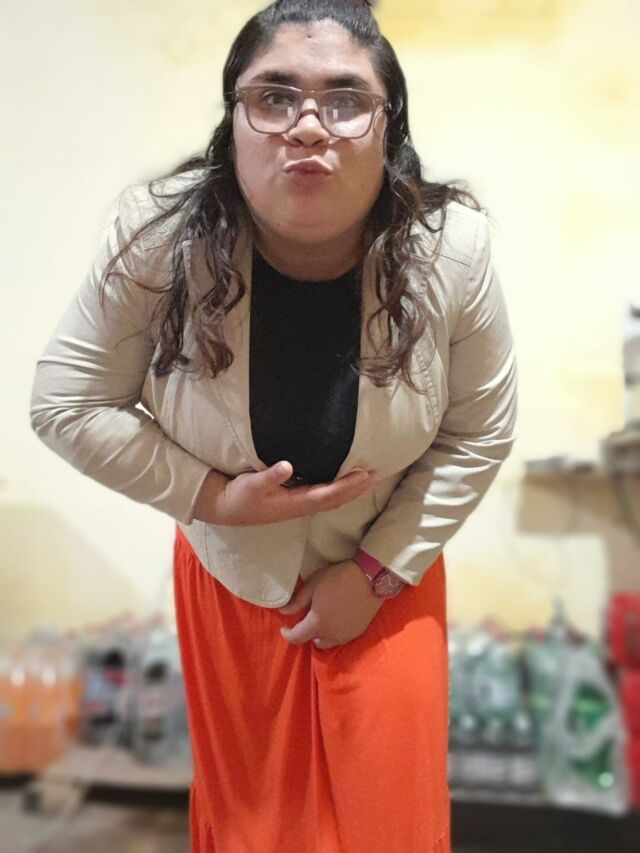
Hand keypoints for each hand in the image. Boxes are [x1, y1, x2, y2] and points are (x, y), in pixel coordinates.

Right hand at [193, 461, 378, 525]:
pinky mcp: (296, 501)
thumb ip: (270, 476)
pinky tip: (347, 480)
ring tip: (369, 477)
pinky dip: (341, 488)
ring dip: (353, 489)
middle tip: (379, 474)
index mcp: (296, 503)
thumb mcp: (252, 484)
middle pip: (338, 498)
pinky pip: (326, 495)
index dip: (349, 485)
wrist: (227, 510)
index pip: (330, 494)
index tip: (365, 474)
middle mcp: (303, 506)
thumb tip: (287, 466)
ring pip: (334, 498)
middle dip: (359, 488)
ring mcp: (300, 505)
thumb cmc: (240, 496)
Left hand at [278, 559, 383, 649]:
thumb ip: (297, 602)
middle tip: (307, 620)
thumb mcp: (313, 585)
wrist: (370, 578)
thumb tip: (283, 612)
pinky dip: (335, 633)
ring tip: (323, 620)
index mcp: (317, 624)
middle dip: (308, 634)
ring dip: (322, 635)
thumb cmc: (338, 579)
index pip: (297, 637)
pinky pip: (342, 638)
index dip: (287, 634)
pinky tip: (337, 619)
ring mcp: (347, 635)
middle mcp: (332, 635)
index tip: (284, 628)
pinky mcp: (359, 631)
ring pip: (329, 642)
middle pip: (314, 641)